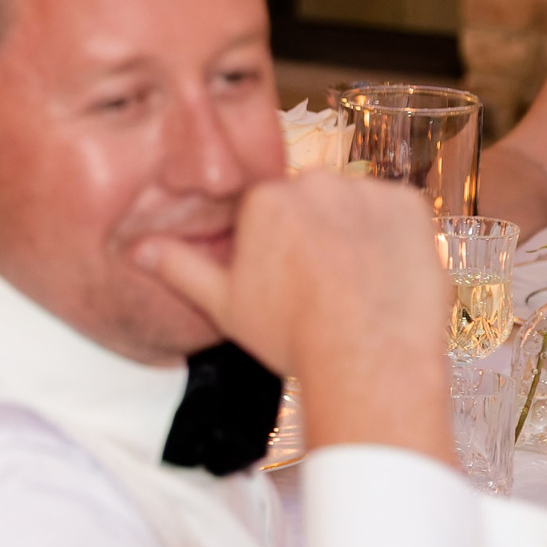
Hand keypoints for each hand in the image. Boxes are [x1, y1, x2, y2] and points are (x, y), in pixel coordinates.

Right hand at [135, 172, 452, 463]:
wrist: (368, 362)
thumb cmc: (293, 337)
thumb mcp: (224, 305)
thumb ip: (179, 267)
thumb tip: (137, 248)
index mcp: (264, 201)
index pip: (265, 212)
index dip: (274, 250)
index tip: (285, 283)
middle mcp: (313, 183)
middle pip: (310, 203)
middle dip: (314, 234)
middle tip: (321, 286)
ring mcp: (365, 192)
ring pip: (353, 206)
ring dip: (353, 233)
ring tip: (354, 285)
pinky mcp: (409, 206)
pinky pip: (394, 213)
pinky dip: (391, 238)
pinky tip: (381, 276)